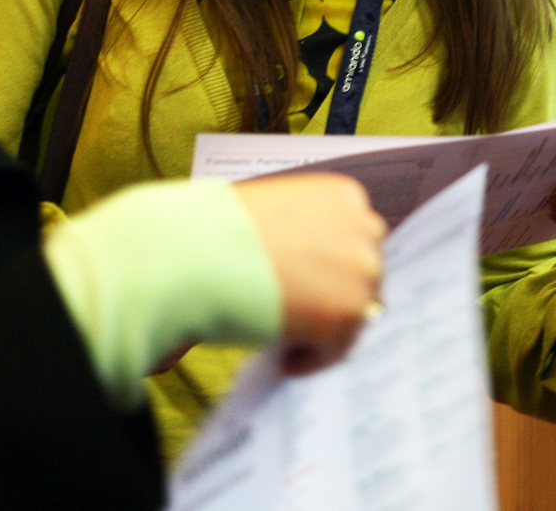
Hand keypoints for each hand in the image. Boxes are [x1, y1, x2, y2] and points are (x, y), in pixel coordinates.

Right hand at [231, 173, 386, 375]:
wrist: (192, 253)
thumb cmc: (214, 232)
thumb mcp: (269, 215)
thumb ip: (300, 235)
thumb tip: (305, 268)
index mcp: (343, 196)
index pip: (356, 237)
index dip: (334, 265)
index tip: (314, 284)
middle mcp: (362, 226)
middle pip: (364, 272)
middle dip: (337, 293)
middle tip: (306, 316)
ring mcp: (363, 269)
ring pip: (357, 310)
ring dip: (328, 326)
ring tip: (293, 341)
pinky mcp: (349, 312)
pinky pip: (339, 347)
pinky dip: (315, 358)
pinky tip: (287, 359)